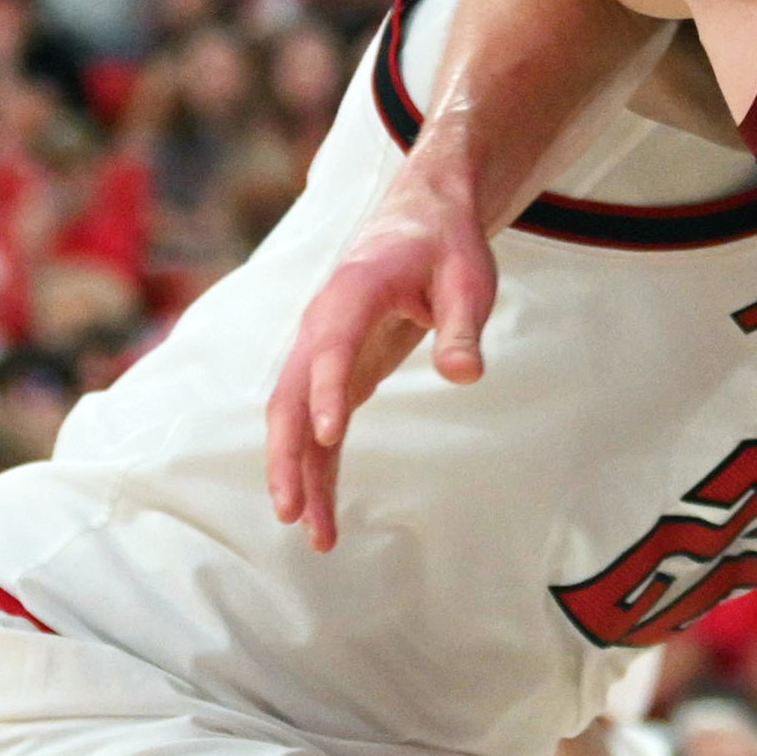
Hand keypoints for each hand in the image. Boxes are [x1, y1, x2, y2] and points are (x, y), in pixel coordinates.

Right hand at [263, 173, 494, 550]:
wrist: (421, 220)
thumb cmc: (446, 248)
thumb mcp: (469, 278)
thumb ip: (462, 325)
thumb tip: (464, 374)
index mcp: (353, 291)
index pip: (332, 346)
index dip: (327, 390)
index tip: (332, 436)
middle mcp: (322, 325)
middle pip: (291, 396)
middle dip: (288, 454)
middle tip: (292, 510)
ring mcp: (322, 352)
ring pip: (295, 420)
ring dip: (298, 475)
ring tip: (314, 535)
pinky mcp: (336, 373)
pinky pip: (316, 426)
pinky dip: (318, 469)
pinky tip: (322, 515)